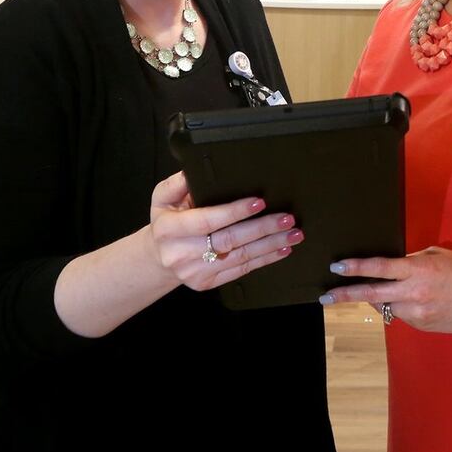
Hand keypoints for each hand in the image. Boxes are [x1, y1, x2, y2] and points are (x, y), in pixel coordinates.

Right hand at [149, 171, 303, 291]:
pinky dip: (265, 259)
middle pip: (229, 240)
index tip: (259, 202)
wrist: (159, 257)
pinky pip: (241, 270)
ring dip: (270, 245)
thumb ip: (179, 182)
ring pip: (240, 257)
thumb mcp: (163, 197)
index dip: (234, 211)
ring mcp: (195, 272)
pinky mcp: (208, 283)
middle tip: (286, 218)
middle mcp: (181, 253)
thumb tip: (195, 169)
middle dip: (262, 228)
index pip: (207, 220)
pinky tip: (281, 249)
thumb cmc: (167, 220)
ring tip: (293, 233)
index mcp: (169, 229)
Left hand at [320, 247, 451, 333]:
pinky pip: (403, 316)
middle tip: (325, 297)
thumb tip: (392, 266)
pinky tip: (420, 301)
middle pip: (371, 295)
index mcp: (418, 271)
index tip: (337, 267)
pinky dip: (403, 307)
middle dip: (345, 295)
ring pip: (387, 307)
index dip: (355, 268)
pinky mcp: (422, 326)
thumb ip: (413, 261)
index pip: (379, 268)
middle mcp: (414, 294)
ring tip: (393, 291)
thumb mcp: (438, 256)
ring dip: (383, 298)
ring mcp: (418, 314)